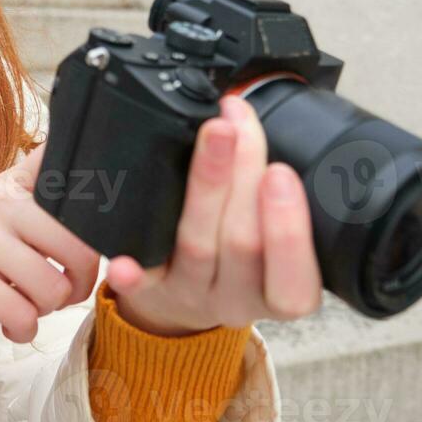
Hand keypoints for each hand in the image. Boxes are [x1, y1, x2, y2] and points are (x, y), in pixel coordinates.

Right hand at [0, 141, 101, 342]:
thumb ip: (39, 202)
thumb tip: (95, 198)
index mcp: (12, 187)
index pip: (66, 173)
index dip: (99, 200)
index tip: (107, 224)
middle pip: (78, 246)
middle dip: (81, 283)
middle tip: (63, 293)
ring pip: (52, 287)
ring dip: (46, 312)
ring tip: (27, 308)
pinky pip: (21, 314)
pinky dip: (23, 330)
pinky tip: (12, 326)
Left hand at [104, 95, 323, 336]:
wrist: (188, 303)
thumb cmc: (243, 263)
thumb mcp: (277, 244)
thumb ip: (277, 198)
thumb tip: (263, 119)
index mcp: (281, 293)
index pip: (295, 281)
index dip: (290, 230)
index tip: (281, 172)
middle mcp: (239, 299)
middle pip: (243, 243)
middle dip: (243, 175)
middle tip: (238, 123)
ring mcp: (193, 293)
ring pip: (197, 245)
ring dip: (205, 184)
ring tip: (213, 133)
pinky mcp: (153, 289)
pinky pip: (140, 281)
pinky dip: (133, 268)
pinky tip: (125, 259)